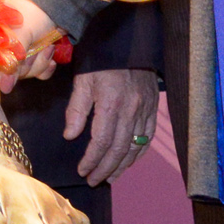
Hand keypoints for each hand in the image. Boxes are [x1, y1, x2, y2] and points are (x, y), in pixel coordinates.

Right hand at [0, 0, 64, 92]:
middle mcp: (3, 42)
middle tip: (35, 49)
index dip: (0, 66)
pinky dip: (45, 66)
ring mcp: (20, 48)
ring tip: (47, 47)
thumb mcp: (21, 33)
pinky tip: (51, 58)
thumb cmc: (36, 10)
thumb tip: (4, 88)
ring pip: (24, 71)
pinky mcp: (34, 53)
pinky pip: (36, 71)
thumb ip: (11, 61)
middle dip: (26, 63)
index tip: (12, 63)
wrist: (62, 1)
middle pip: (7, 69)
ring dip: (39, 62)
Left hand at [66, 67, 161, 185]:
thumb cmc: (101, 61)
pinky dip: (138, 153)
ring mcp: (145, 110)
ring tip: (110, 177)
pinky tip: (129, 161)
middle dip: (105, 169)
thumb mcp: (82, 81)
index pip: (102, 142)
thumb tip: (70, 136)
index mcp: (111, 104)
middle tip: (94, 181)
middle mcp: (131, 111)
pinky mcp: (153, 108)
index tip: (82, 170)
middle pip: (119, 149)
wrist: (129, 42)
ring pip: (135, 147)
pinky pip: (147, 137)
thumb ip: (76, 109)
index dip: (92, 160)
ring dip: (122, 166)